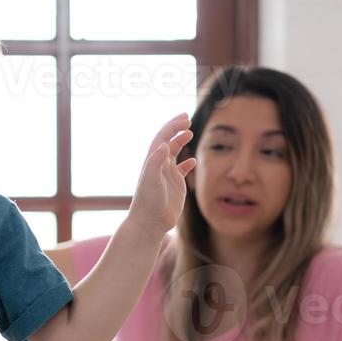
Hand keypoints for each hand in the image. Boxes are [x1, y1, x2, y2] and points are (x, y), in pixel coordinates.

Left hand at [126, 113, 195, 237]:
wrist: (149, 222)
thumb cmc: (149, 201)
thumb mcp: (151, 179)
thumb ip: (156, 161)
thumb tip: (165, 144)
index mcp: (153, 161)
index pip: (162, 138)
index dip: (172, 126)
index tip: (185, 119)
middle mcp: (159, 166)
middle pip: (168, 142)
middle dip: (176, 129)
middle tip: (188, 118)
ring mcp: (166, 175)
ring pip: (174, 154)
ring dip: (180, 142)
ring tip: (189, 133)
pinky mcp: (174, 186)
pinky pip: (181, 170)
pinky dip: (187, 164)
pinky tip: (192, 161)